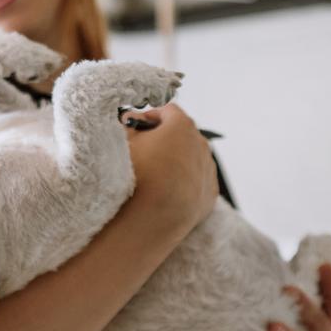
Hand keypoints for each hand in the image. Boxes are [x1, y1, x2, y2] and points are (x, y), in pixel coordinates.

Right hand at [126, 104, 217, 230]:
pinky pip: (196, 182)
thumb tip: (131, 120)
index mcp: (182, 126)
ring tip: (154, 176)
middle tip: (143, 151)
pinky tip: (166, 192)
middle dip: (164, 139)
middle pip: (182, 134)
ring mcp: (207, 171)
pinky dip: (184, 183)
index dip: (149, 117)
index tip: (136, 127)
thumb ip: (128, 124)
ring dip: (175, 161)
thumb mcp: (122, 142)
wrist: (150, 220)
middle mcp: (201, 145)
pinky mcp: (208, 195)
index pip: (167, 111)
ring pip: (191, 158)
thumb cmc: (135, 177)